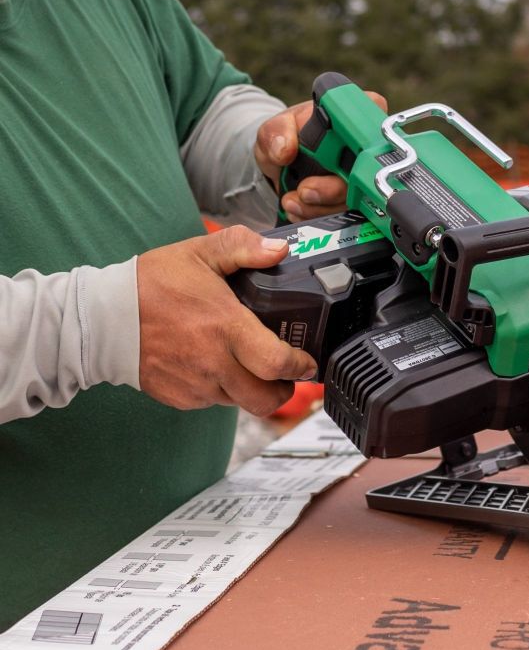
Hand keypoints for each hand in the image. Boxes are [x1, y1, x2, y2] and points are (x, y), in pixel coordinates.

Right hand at [137, 226, 316, 415]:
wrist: (100, 319)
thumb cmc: (150, 285)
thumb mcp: (198, 252)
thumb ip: (242, 247)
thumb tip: (280, 250)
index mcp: (226, 328)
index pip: (277, 363)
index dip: (300, 366)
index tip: (307, 361)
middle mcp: (215, 363)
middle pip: (266, 399)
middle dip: (284, 389)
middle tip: (285, 374)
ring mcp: (197, 385)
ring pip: (241, 402)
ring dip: (252, 389)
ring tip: (248, 366)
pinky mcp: (181, 397)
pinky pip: (213, 402)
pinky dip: (222, 390)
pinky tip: (215, 365)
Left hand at [255, 90, 387, 222]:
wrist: (282, 165)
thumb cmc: (286, 138)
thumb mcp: (274, 128)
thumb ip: (276, 132)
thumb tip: (285, 149)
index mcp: (356, 116)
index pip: (371, 129)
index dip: (358, 149)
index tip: (335, 162)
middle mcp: (366, 148)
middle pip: (364, 175)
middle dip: (332, 190)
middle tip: (304, 190)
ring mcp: (362, 178)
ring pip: (354, 201)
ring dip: (319, 207)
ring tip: (292, 200)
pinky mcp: (355, 202)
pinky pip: (344, 217)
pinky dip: (317, 217)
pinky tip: (299, 210)